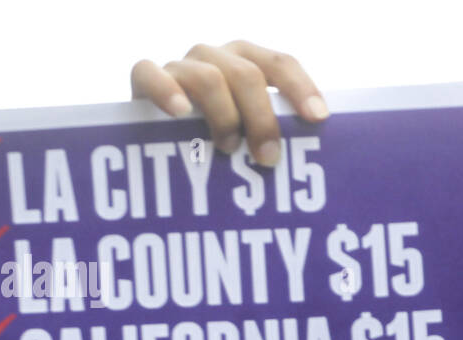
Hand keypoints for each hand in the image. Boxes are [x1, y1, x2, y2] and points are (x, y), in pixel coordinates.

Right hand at [130, 40, 328, 166]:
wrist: (158, 140)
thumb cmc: (216, 141)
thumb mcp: (249, 136)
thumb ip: (274, 134)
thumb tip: (314, 156)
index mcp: (248, 63)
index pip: (280, 63)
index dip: (300, 88)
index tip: (318, 119)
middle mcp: (216, 56)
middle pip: (247, 75)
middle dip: (262, 118)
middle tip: (268, 159)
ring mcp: (181, 65)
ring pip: (208, 77)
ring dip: (225, 116)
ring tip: (228, 149)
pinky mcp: (145, 77)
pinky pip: (150, 72)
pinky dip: (167, 91)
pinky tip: (182, 113)